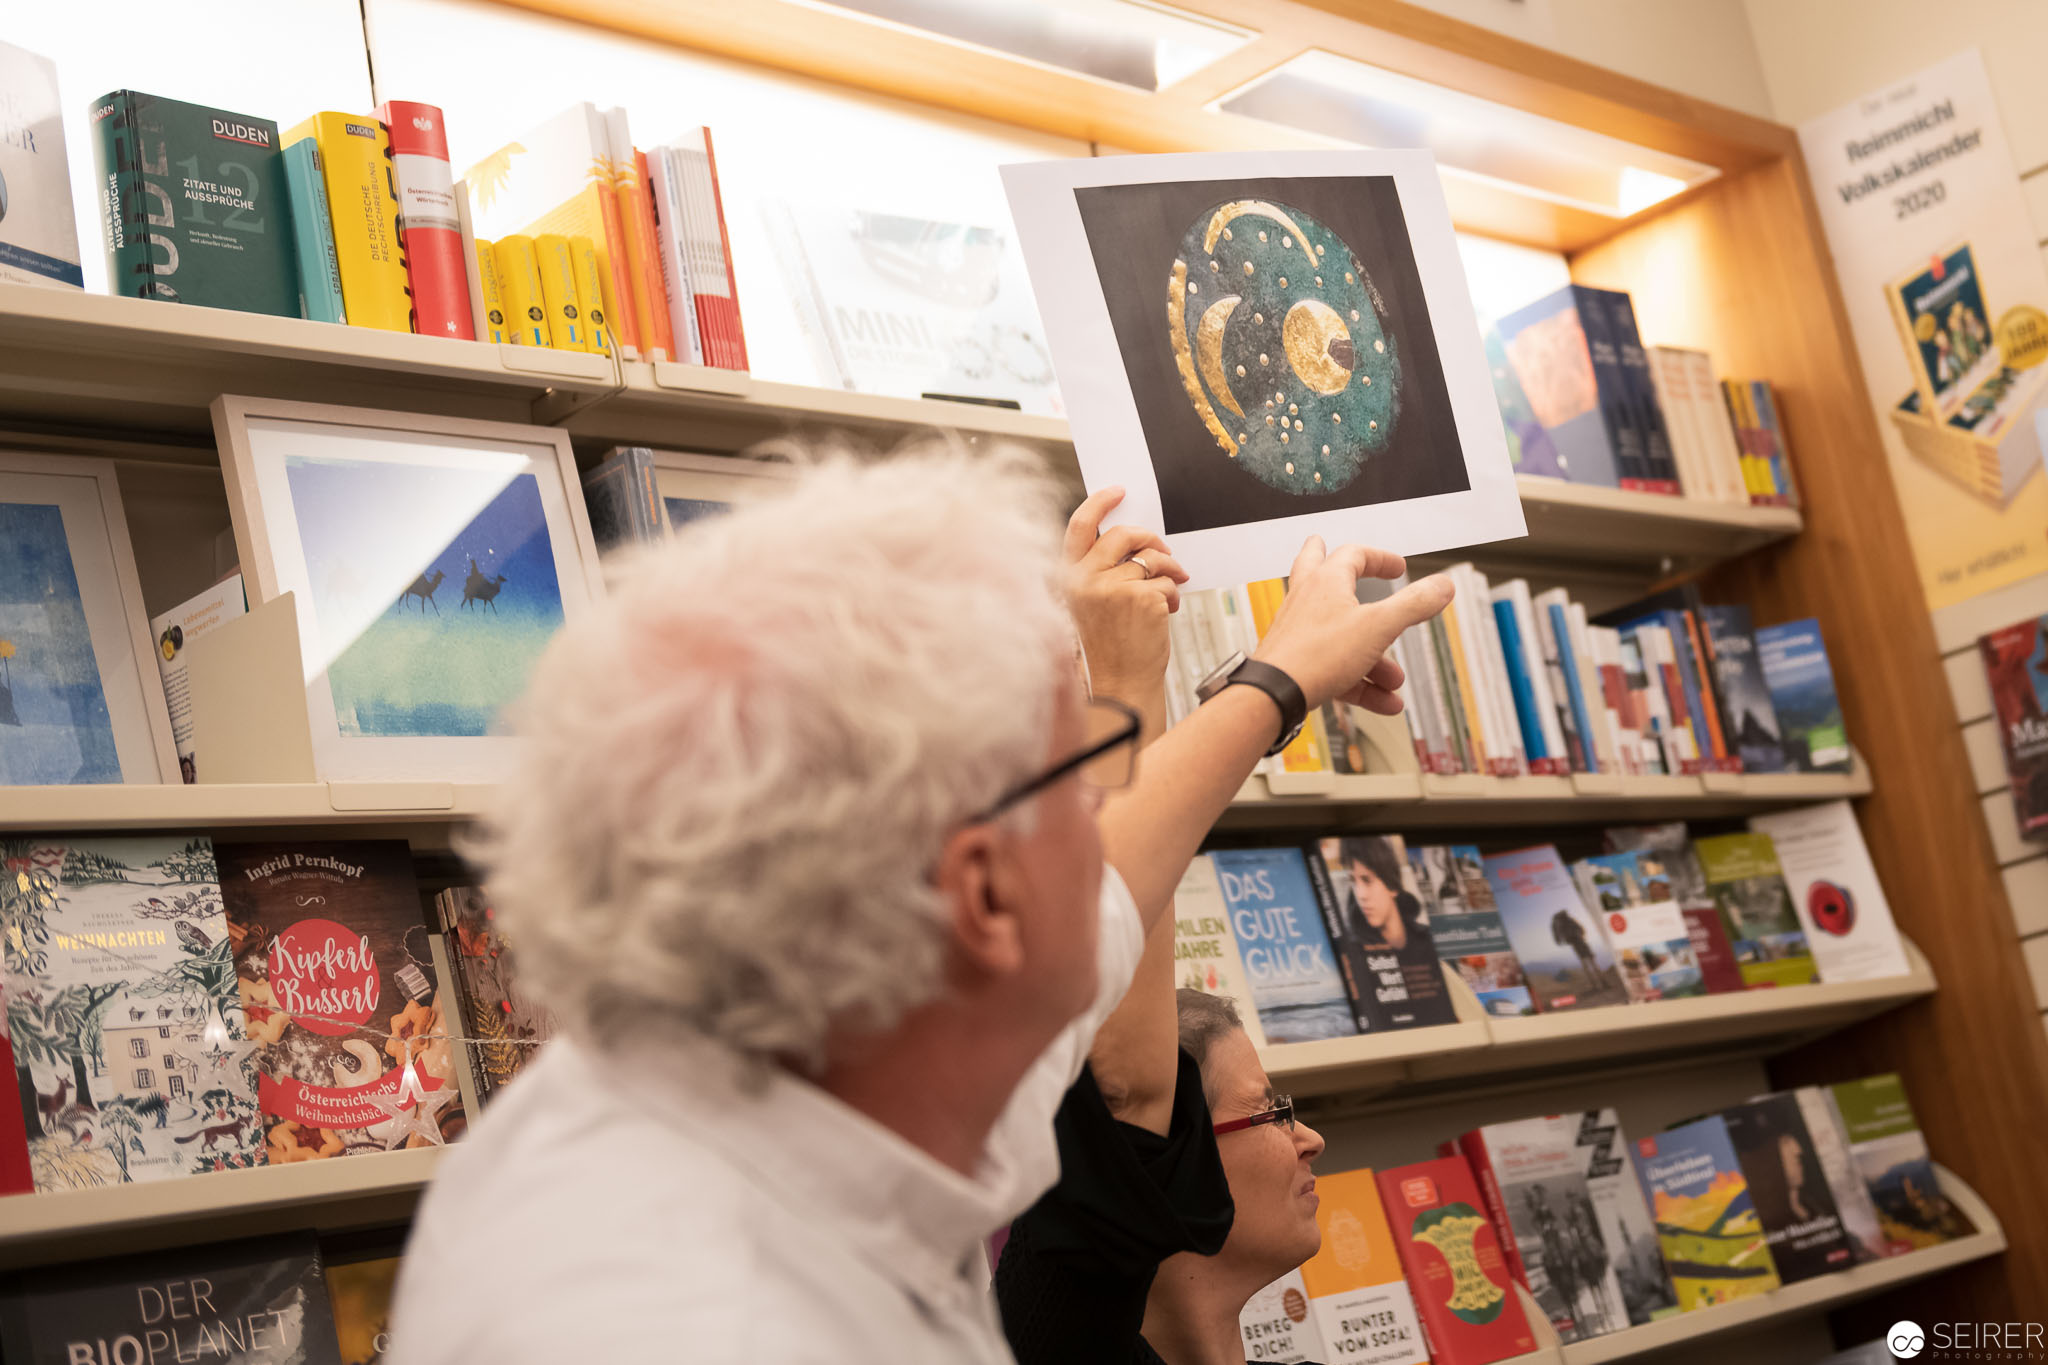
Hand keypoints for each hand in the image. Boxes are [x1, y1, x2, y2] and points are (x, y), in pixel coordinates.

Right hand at [1062, 486, 1187, 704]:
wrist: (1121, 684)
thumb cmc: (1109, 649)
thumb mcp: (1092, 604)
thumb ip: (1102, 572)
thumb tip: (1134, 542)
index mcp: (1068, 578)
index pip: (1079, 526)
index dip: (1099, 502)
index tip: (1118, 492)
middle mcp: (1085, 579)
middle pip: (1123, 534)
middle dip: (1150, 538)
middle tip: (1164, 551)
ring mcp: (1112, 586)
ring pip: (1152, 558)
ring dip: (1169, 571)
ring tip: (1169, 592)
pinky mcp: (1140, 596)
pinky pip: (1167, 579)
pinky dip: (1173, 594)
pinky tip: (1166, 613)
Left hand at [1250, 537, 1453, 713]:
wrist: (1274, 695)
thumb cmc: (1316, 655)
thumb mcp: (1379, 627)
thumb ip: (1414, 605)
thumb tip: (1443, 585)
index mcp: (1326, 581)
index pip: (1353, 554)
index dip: (1380, 558)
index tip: (1398, 568)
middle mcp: (1307, 600)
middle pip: (1314, 567)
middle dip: (1329, 560)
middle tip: (1331, 551)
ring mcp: (1298, 631)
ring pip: (1341, 636)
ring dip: (1374, 658)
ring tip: (1395, 679)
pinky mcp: (1296, 662)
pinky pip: (1335, 669)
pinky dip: (1361, 684)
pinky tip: (1385, 702)